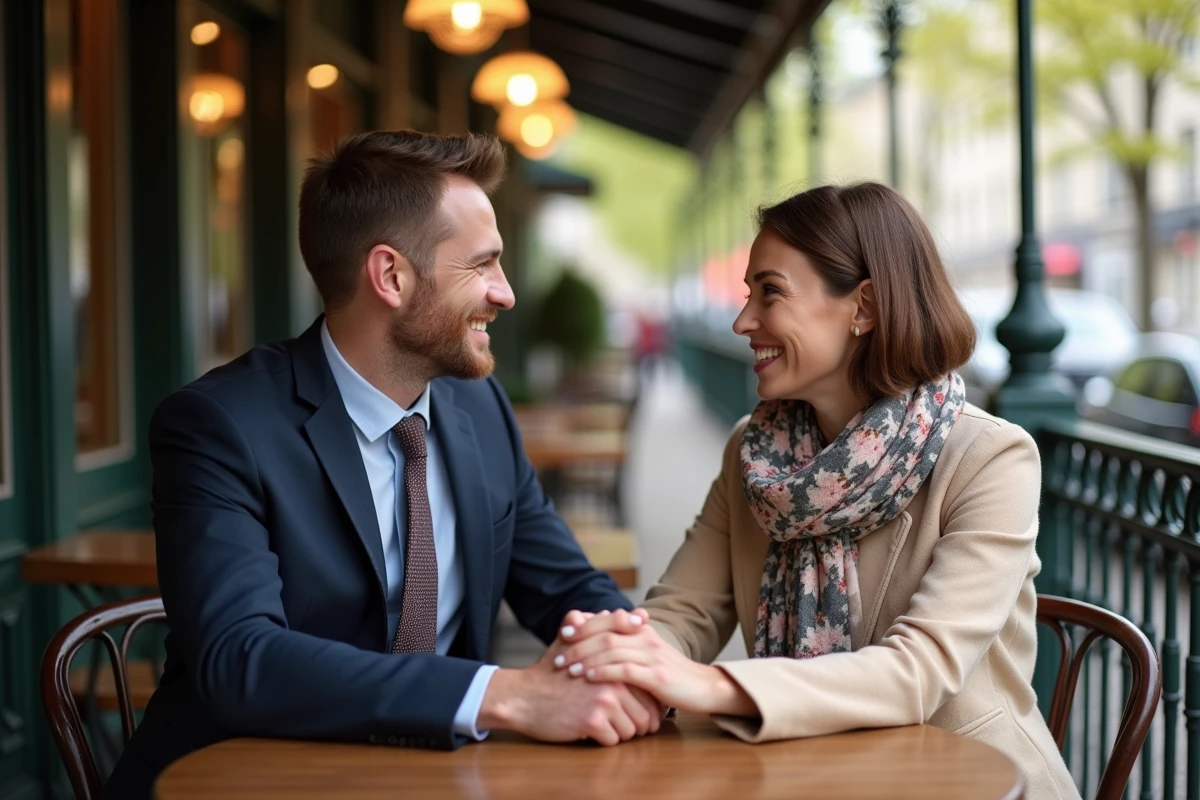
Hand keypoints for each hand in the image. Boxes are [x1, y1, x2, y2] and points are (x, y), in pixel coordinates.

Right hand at [476, 613, 662, 744]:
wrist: (524, 697)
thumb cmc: (552, 671)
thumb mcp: (574, 640)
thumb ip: (601, 627)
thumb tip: (630, 613)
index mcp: (614, 659)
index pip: (649, 687)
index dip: (651, 702)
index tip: (647, 707)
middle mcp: (613, 676)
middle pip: (647, 712)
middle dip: (640, 722)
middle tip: (630, 724)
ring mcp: (603, 699)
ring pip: (633, 729)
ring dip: (623, 733)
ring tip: (609, 726)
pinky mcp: (592, 721)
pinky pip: (614, 740)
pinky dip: (606, 740)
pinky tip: (593, 731)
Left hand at [556, 609, 756, 716]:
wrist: (704, 688)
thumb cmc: (670, 674)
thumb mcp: (647, 655)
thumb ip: (625, 645)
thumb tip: (597, 639)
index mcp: (643, 630)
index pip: (609, 620)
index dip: (584, 625)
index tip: (563, 632)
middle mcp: (646, 638)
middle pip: (605, 634)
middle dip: (579, 644)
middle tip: (558, 654)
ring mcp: (652, 656)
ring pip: (611, 650)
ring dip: (586, 658)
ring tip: (567, 667)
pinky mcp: (656, 676)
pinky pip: (624, 670)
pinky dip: (603, 672)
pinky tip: (588, 677)